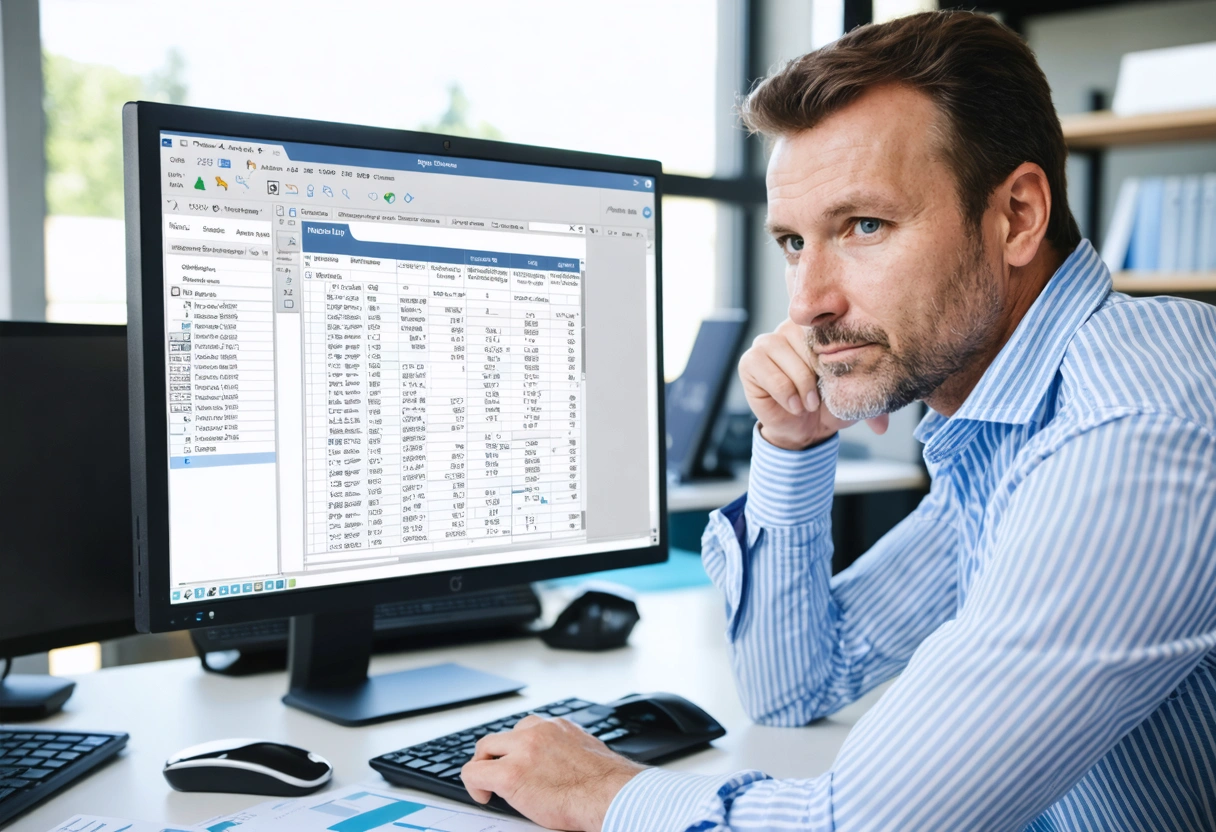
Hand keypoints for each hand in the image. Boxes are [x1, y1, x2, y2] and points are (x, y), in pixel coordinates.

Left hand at [461, 716, 645, 830]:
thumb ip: (568, 749)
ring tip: (489, 785)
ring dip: (485, 766)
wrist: (610, 795)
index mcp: (558, 727)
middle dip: (496, 755)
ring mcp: (523, 750)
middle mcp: (538, 731)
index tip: (517, 761)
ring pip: (485, 748)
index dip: (516, 748)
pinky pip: (475, 772)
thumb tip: (562, 761)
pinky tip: (483, 797)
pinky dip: (474, 784)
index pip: (526, 728)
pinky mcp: (510, 773)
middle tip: (497, 774)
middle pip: (501, 735)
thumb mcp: (588, 752)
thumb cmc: (605, 784)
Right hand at [739, 318, 887, 449]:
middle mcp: (789, 329)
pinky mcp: (750, 362)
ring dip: (803, 386)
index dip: (834, 355)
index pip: (827, 327)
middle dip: (818, 373)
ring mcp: (766, 343)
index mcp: (816, 328)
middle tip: (822, 397)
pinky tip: (794, 406)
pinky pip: (771, 375)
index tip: (838, 378)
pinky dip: (786, 394)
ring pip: (788, 357)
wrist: (806, 429)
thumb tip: (883, 426)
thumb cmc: (830, 405)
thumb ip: (873, 396)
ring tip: (809, 404)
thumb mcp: (856, 395)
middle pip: (807, 341)